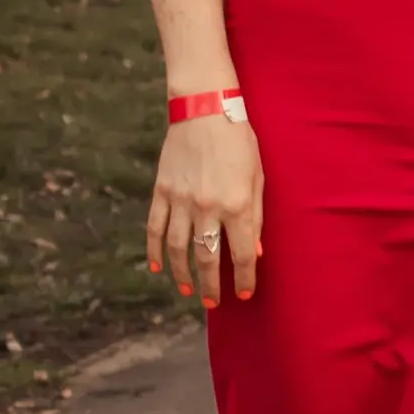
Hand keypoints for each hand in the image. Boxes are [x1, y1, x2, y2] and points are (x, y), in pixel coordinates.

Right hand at [149, 102, 261, 302]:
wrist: (205, 111)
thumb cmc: (240, 142)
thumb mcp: (258, 177)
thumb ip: (256, 215)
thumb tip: (254, 251)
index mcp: (236, 204)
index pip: (241, 253)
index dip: (244, 278)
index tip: (245, 294)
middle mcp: (207, 207)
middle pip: (207, 257)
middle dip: (212, 284)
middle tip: (214, 302)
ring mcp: (180, 201)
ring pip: (178, 249)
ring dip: (182, 274)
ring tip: (189, 290)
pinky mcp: (161, 192)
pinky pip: (155, 229)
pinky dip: (155, 252)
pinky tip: (158, 268)